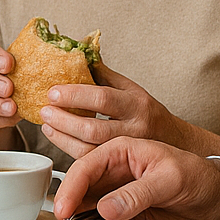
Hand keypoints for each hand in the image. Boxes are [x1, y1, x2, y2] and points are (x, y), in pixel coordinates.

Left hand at [39, 62, 219, 158]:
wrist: (174, 142)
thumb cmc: (146, 111)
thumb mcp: (130, 88)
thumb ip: (103, 73)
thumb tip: (76, 51)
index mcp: (136, 104)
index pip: (102, 98)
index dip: (75, 95)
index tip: (53, 92)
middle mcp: (135, 128)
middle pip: (94, 129)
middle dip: (65, 120)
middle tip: (45, 111)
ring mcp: (129, 150)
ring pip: (91, 150)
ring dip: (63, 138)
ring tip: (47, 125)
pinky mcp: (122, 167)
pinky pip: (92, 162)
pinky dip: (70, 150)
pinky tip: (57, 137)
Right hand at [52, 136, 219, 219]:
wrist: (217, 200)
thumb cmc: (198, 177)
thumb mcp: (169, 181)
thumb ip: (137, 194)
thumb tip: (105, 208)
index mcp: (121, 151)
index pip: (87, 166)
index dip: (72, 186)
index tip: (64, 207)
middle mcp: (114, 171)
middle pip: (81, 183)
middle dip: (67, 199)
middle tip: (62, 219)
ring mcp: (117, 192)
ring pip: (86, 202)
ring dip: (77, 214)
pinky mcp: (123, 212)